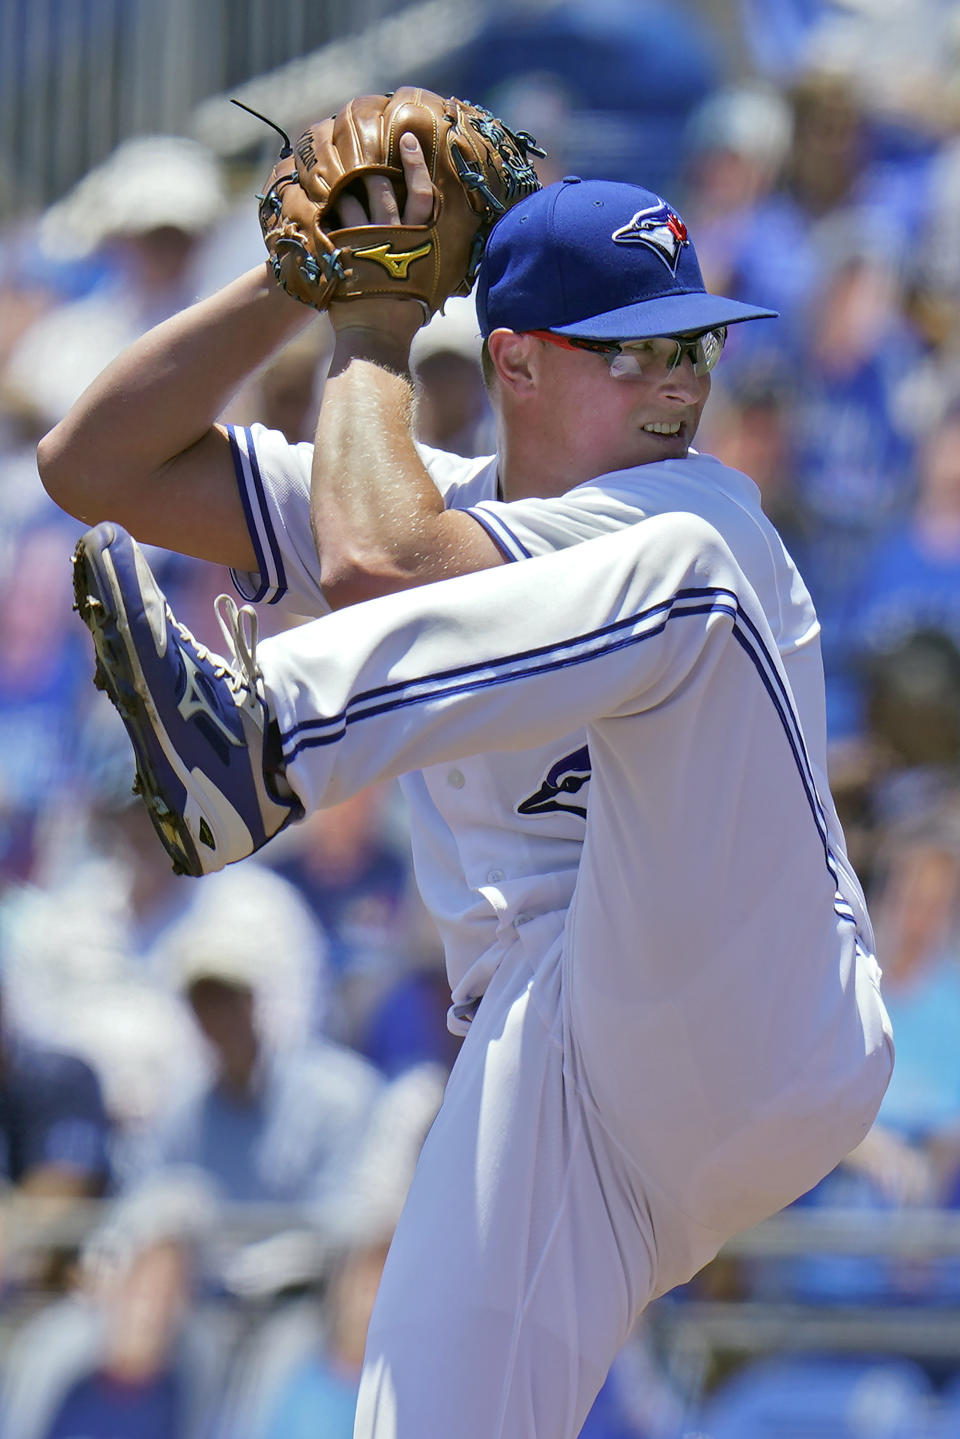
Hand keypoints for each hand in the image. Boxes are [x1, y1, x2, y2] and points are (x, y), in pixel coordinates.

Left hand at [329, 133, 433, 355]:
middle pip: (382, 188)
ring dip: (346, 187)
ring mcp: (365, 240)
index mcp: (419, 239)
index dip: (415, 164)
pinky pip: (332, 219)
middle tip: (362, 151)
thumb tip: (448, 256)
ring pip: (353, 199)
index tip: (406, 140)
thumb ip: (435, 262)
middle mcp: (393, 234)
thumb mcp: (431, 286)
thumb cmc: (406, 317)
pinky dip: (327, 207)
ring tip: (338, 177)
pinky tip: (320, 199)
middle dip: (372, 169)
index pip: (421, 192)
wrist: (377, 335)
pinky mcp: (342, 250)